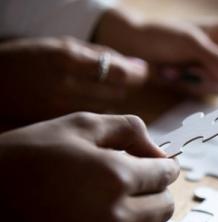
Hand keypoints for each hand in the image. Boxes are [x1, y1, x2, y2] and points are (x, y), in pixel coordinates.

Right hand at [0, 37, 147, 122]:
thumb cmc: (25, 61)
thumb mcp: (61, 46)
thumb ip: (101, 55)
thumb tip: (137, 66)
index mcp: (67, 59)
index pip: (119, 71)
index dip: (135, 74)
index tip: (140, 72)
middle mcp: (66, 86)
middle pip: (118, 92)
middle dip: (122, 87)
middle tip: (112, 81)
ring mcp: (61, 109)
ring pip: (108, 110)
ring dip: (109, 102)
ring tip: (90, 93)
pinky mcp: (59, 128)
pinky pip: (92, 124)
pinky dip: (96, 117)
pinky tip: (83, 109)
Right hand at [0, 112, 178, 221]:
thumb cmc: (33, 151)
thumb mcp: (83, 124)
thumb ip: (131, 130)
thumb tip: (160, 151)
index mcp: (116, 176)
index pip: (166, 174)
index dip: (167, 164)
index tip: (160, 162)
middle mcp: (114, 213)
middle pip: (166, 205)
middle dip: (161, 188)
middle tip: (144, 176)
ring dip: (151, 209)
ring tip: (129, 193)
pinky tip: (111, 209)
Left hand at [94, 10, 217, 94]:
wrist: (133, 45)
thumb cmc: (161, 36)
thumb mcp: (190, 45)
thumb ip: (216, 60)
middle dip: (211, 80)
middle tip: (189, 70)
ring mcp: (213, 66)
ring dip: (197, 84)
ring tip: (178, 70)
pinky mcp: (201, 78)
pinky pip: (205, 93)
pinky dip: (189, 88)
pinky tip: (175, 75)